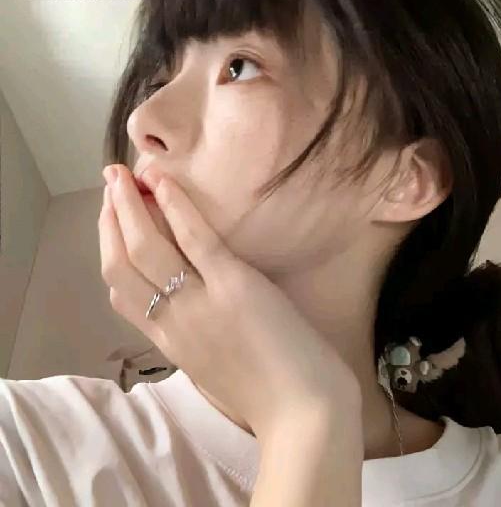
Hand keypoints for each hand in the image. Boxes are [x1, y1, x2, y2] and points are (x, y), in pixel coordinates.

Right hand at [98, 164, 360, 437]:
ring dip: (129, 205)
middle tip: (111, 183)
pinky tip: (164, 183)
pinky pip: (195, 240)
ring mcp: (200, 302)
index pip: (120, 293)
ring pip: (147, 248)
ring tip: (122, 174)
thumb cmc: (264, 397)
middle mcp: (172, 321)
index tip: (112, 222)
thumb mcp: (212, 371)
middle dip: (109, 220)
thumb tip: (186, 303)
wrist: (304, 414)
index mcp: (168, 343)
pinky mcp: (234, 285)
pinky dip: (176, 208)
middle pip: (121, 265)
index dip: (110, 251)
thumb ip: (193, 338)